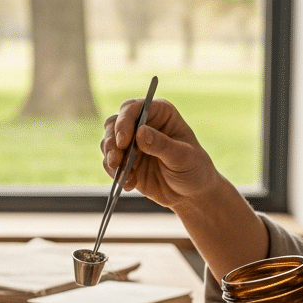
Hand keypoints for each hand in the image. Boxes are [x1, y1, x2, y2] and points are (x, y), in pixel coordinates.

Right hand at [100, 98, 221, 209]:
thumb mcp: (183, 157)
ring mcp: (132, 144)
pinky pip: (110, 164)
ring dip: (110, 158)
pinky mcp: (126, 162)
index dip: (124, 121)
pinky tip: (130, 184)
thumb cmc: (194, 168)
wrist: (191, 194)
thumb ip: (162, 145)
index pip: (133, 108)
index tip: (123, 140)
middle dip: (111, 141)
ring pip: (108, 142)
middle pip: (114, 123)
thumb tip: (140, 132)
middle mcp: (142, 124)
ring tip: (123, 175)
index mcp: (160, 114)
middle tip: (116, 160)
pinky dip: (115, 174)